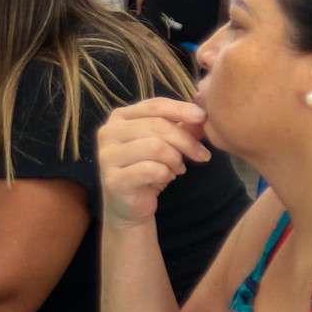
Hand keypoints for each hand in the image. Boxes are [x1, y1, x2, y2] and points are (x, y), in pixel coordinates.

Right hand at [97, 98, 212, 225]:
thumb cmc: (147, 169)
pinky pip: (150, 170)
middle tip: (202, 155)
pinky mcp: (113, 179)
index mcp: (119, 118)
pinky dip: (165, 173)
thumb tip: (202, 115)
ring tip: (179, 168)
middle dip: (186, 140)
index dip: (181, 109)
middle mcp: (108, 133)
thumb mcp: (167, 144)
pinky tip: (166, 177)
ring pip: (155, 147)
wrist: (129, 206)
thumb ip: (182, 127)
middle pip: (157, 126)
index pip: (154, 105)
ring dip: (175, 159)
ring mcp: (107, 156)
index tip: (203, 117)